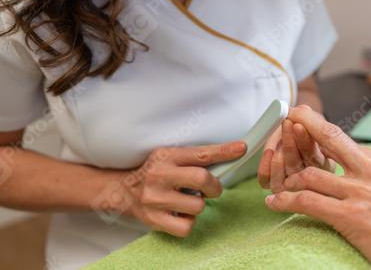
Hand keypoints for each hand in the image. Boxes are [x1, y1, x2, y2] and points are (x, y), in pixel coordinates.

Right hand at [123, 142, 245, 236]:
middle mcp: (159, 175)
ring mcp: (155, 199)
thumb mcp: (170, 157)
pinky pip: (187, 226)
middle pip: (202, 179)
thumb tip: (235, 151)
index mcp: (166, 156)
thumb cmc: (155, 172)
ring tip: (186, 200)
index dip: (224, 151)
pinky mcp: (154, 220)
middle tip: (210, 189)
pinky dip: (188, 222)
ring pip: (197, 205)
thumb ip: (196, 157)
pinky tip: (180, 213)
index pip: (201, 154)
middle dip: (214, 187)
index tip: (242, 148)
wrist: (123, 191)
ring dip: (198, 205)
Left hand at [258, 106, 333, 192]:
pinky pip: (267, 181)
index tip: (297, 124)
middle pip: (302, 167)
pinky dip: (266, 168)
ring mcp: (292, 185)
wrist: (290, 133)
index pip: (317, 156)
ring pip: (286, 177)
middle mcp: (310, 178)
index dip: (306, 141)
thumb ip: (307, 118)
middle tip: (285, 126)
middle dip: (291, 144)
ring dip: (280, 157)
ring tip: (276, 144)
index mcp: (325, 164)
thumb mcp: (307, 122)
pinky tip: (269, 153)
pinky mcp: (274, 186)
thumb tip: (304, 110)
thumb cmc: (300, 129)